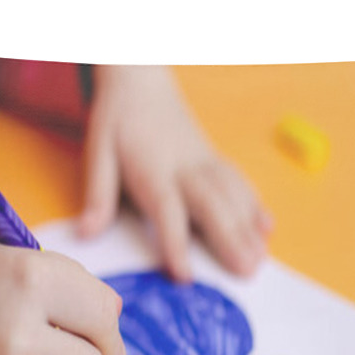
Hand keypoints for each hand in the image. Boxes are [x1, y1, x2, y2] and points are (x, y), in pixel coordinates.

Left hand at [78, 65, 271, 281]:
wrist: (141, 78)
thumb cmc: (118, 120)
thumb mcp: (97, 151)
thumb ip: (98, 195)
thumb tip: (87, 234)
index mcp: (153, 169)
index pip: (168, 210)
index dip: (176, 242)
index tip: (185, 275)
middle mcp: (185, 167)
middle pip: (213, 205)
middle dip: (232, 239)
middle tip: (247, 272)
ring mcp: (205, 162)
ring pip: (233, 195)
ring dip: (249, 228)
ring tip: (260, 260)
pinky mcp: (215, 159)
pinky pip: (240, 182)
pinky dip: (256, 205)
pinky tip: (267, 228)